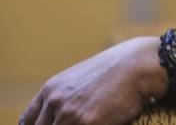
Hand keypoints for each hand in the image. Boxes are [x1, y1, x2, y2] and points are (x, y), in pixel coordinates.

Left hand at [20, 37, 164, 124]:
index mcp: (51, 90)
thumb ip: (67, 96)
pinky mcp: (88, 123)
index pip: (27, 122)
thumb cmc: (119, 69)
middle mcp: (55, 102)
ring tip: (94, 122)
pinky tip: (103, 122)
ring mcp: (69, 114)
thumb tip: (63, 114)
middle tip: (80, 123)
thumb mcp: (83, 78)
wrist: (142, 64)